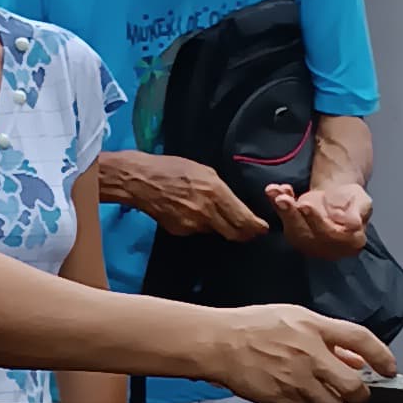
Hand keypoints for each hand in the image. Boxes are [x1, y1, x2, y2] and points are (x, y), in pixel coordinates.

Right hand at [112, 152, 271, 241]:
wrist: (140, 181)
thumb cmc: (172, 169)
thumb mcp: (204, 171)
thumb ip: (221, 190)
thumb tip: (235, 205)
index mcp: (215, 193)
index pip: (244, 220)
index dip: (256, 227)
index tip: (262, 228)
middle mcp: (206, 212)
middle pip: (235, 233)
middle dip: (245, 233)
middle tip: (251, 230)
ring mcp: (192, 225)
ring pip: (216, 231)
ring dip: (220, 226)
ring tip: (212, 211)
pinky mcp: (180, 231)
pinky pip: (198, 231)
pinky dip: (201, 224)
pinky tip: (192, 211)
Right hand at [202, 303, 391, 402]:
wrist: (217, 343)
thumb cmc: (250, 327)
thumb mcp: (293, 318)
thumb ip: (327, 337)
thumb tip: (352, 355)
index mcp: (315, 328)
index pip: (361, 339)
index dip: (382, 356)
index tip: (389, 368)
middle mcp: (310, 354)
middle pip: (354, 385)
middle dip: (359, 393)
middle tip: (356, 392)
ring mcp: (296, 379)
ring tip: (324, 395)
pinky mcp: (282, 398)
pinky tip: (300, 397)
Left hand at [270, 178, 372, 257]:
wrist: (338, 197)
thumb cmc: (352, 199)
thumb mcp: (362, 201)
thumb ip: (359, 211)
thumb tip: (352, 223)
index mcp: (349, 243)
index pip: (330, 235)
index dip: (316, 220)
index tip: (304, 204)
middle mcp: (327, 247)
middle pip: (306, 234)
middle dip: (292, 215)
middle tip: (282, 198)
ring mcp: (309, 242)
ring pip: (292, 227)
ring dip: (281, 209)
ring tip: (274, 191)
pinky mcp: (296, 232)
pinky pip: (285, 219)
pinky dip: (277, 204)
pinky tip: (274, 190)